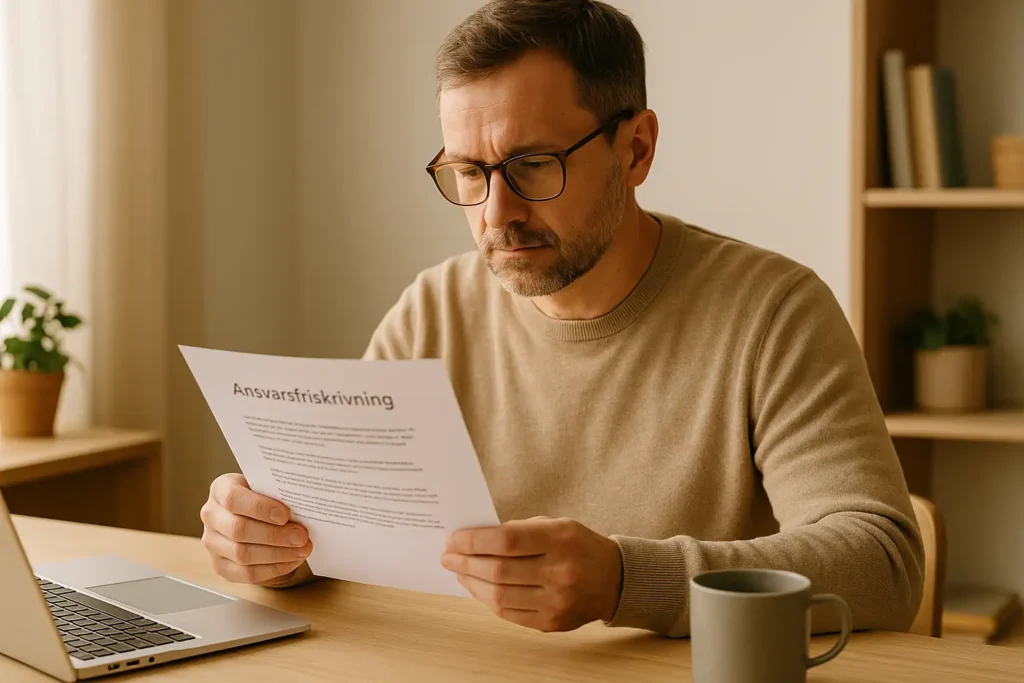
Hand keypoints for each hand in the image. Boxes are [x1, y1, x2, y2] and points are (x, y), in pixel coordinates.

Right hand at [200, 473, 312, 585]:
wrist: (252, 513)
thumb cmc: (264, 496)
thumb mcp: (268, 486)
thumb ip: (278, 493)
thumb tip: (302, 507)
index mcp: (221, 489)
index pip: (233, 499)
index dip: (260, 508)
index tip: (285, 515)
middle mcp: (212, 516)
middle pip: (238, 530)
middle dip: (275, 536)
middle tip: (301, 537)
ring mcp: (212, 543)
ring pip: (242, 554)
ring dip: (277, 555)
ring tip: (301, 550)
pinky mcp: (220, 566)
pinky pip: (246, 573)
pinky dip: (273, 570)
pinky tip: (291, 561)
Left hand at [440, 516, 622, 631]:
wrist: (614, 579)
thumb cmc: (578, 546)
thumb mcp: (555, 525)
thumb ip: (519, 530)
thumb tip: (475, 538)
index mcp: (560, 540)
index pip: (506, 540)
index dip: (474, 541)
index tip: (454, 539)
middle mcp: (559, 572)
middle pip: (498, 570)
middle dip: (465, 562)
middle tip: (448, 556)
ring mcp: (556, 601)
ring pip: (500, 596)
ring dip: (472, 583)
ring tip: (460, 571)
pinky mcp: (552, 623)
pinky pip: (509, 614)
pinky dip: (488, 600)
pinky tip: (478, 588)